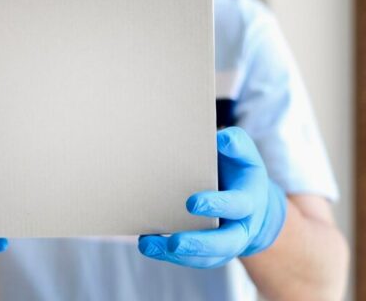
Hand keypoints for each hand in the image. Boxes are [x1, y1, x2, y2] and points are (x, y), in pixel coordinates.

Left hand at [138, 127, 286, 268]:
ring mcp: (226, 245)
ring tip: (148, 245)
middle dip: (199, 244)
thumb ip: (236, 144)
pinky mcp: (210, 253)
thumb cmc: (239, 171)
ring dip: (176, 255)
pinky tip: (148, 245)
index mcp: (250, 202)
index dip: (217, 205)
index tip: (191, 203)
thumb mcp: (244, 154)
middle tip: (174, 242)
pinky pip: (191, 260)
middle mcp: (241, 228)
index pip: (238, 206)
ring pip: (205, 258)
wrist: (250, 199)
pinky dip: (168, 255)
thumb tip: (222, 140)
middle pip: (225, 244)